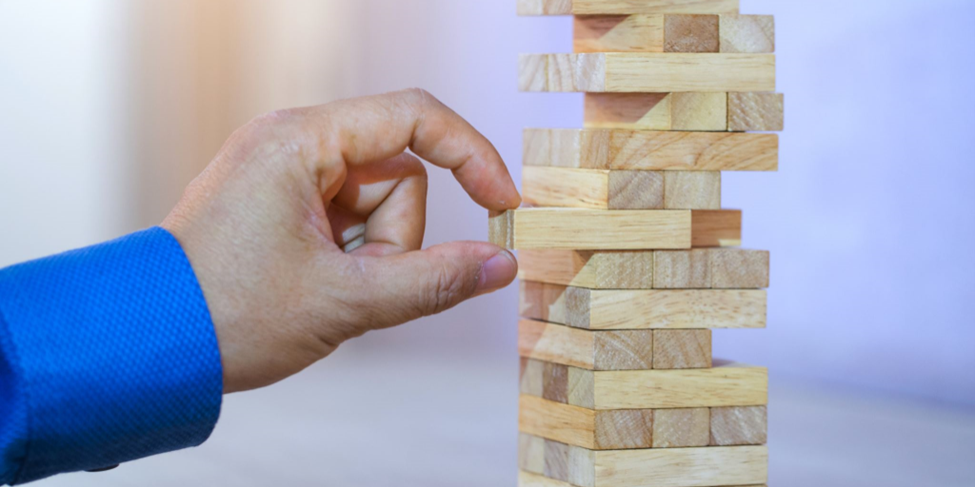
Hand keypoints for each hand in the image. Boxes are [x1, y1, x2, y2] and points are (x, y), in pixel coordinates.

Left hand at [161, 89, 520, 392]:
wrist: (147, 346)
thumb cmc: (227, 314)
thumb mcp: (344, 302)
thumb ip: (434, 281)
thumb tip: (501, 264)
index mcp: (299, 141)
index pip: (415, 117)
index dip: (472, 156)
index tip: (503, 205)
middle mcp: (292, 143)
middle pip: (398, 174)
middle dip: (395, 238)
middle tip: (353, 284)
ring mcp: (286, 173)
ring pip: (378, 203)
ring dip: (372, 254)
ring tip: (324, 289)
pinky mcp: (284, 202)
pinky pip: (349, 220)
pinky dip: (351, 257)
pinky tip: (314, 285)